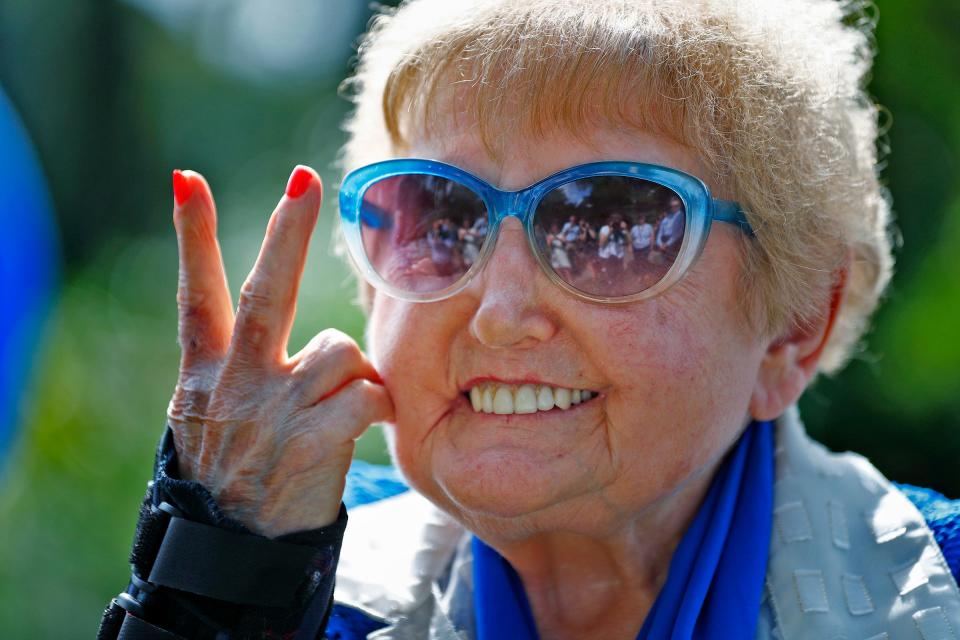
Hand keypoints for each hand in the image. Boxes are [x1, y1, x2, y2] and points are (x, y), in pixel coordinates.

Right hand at [165, 166, 393, 536]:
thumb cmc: (234, 475)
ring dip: (355, 372)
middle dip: (287, 232)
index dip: (192, 236)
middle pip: (267, 293)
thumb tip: (261, 308)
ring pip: (341, 350)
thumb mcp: (211, 416)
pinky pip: (366, 396)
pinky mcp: (312, 442)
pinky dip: (377, 404)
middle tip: (304, 181)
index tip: (185, 180)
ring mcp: (273, 411)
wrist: (236, 552)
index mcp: (205, 373)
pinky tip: (367, 423)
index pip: (196, 294)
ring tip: (343, 405)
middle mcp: (235, 383)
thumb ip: (234, 365)